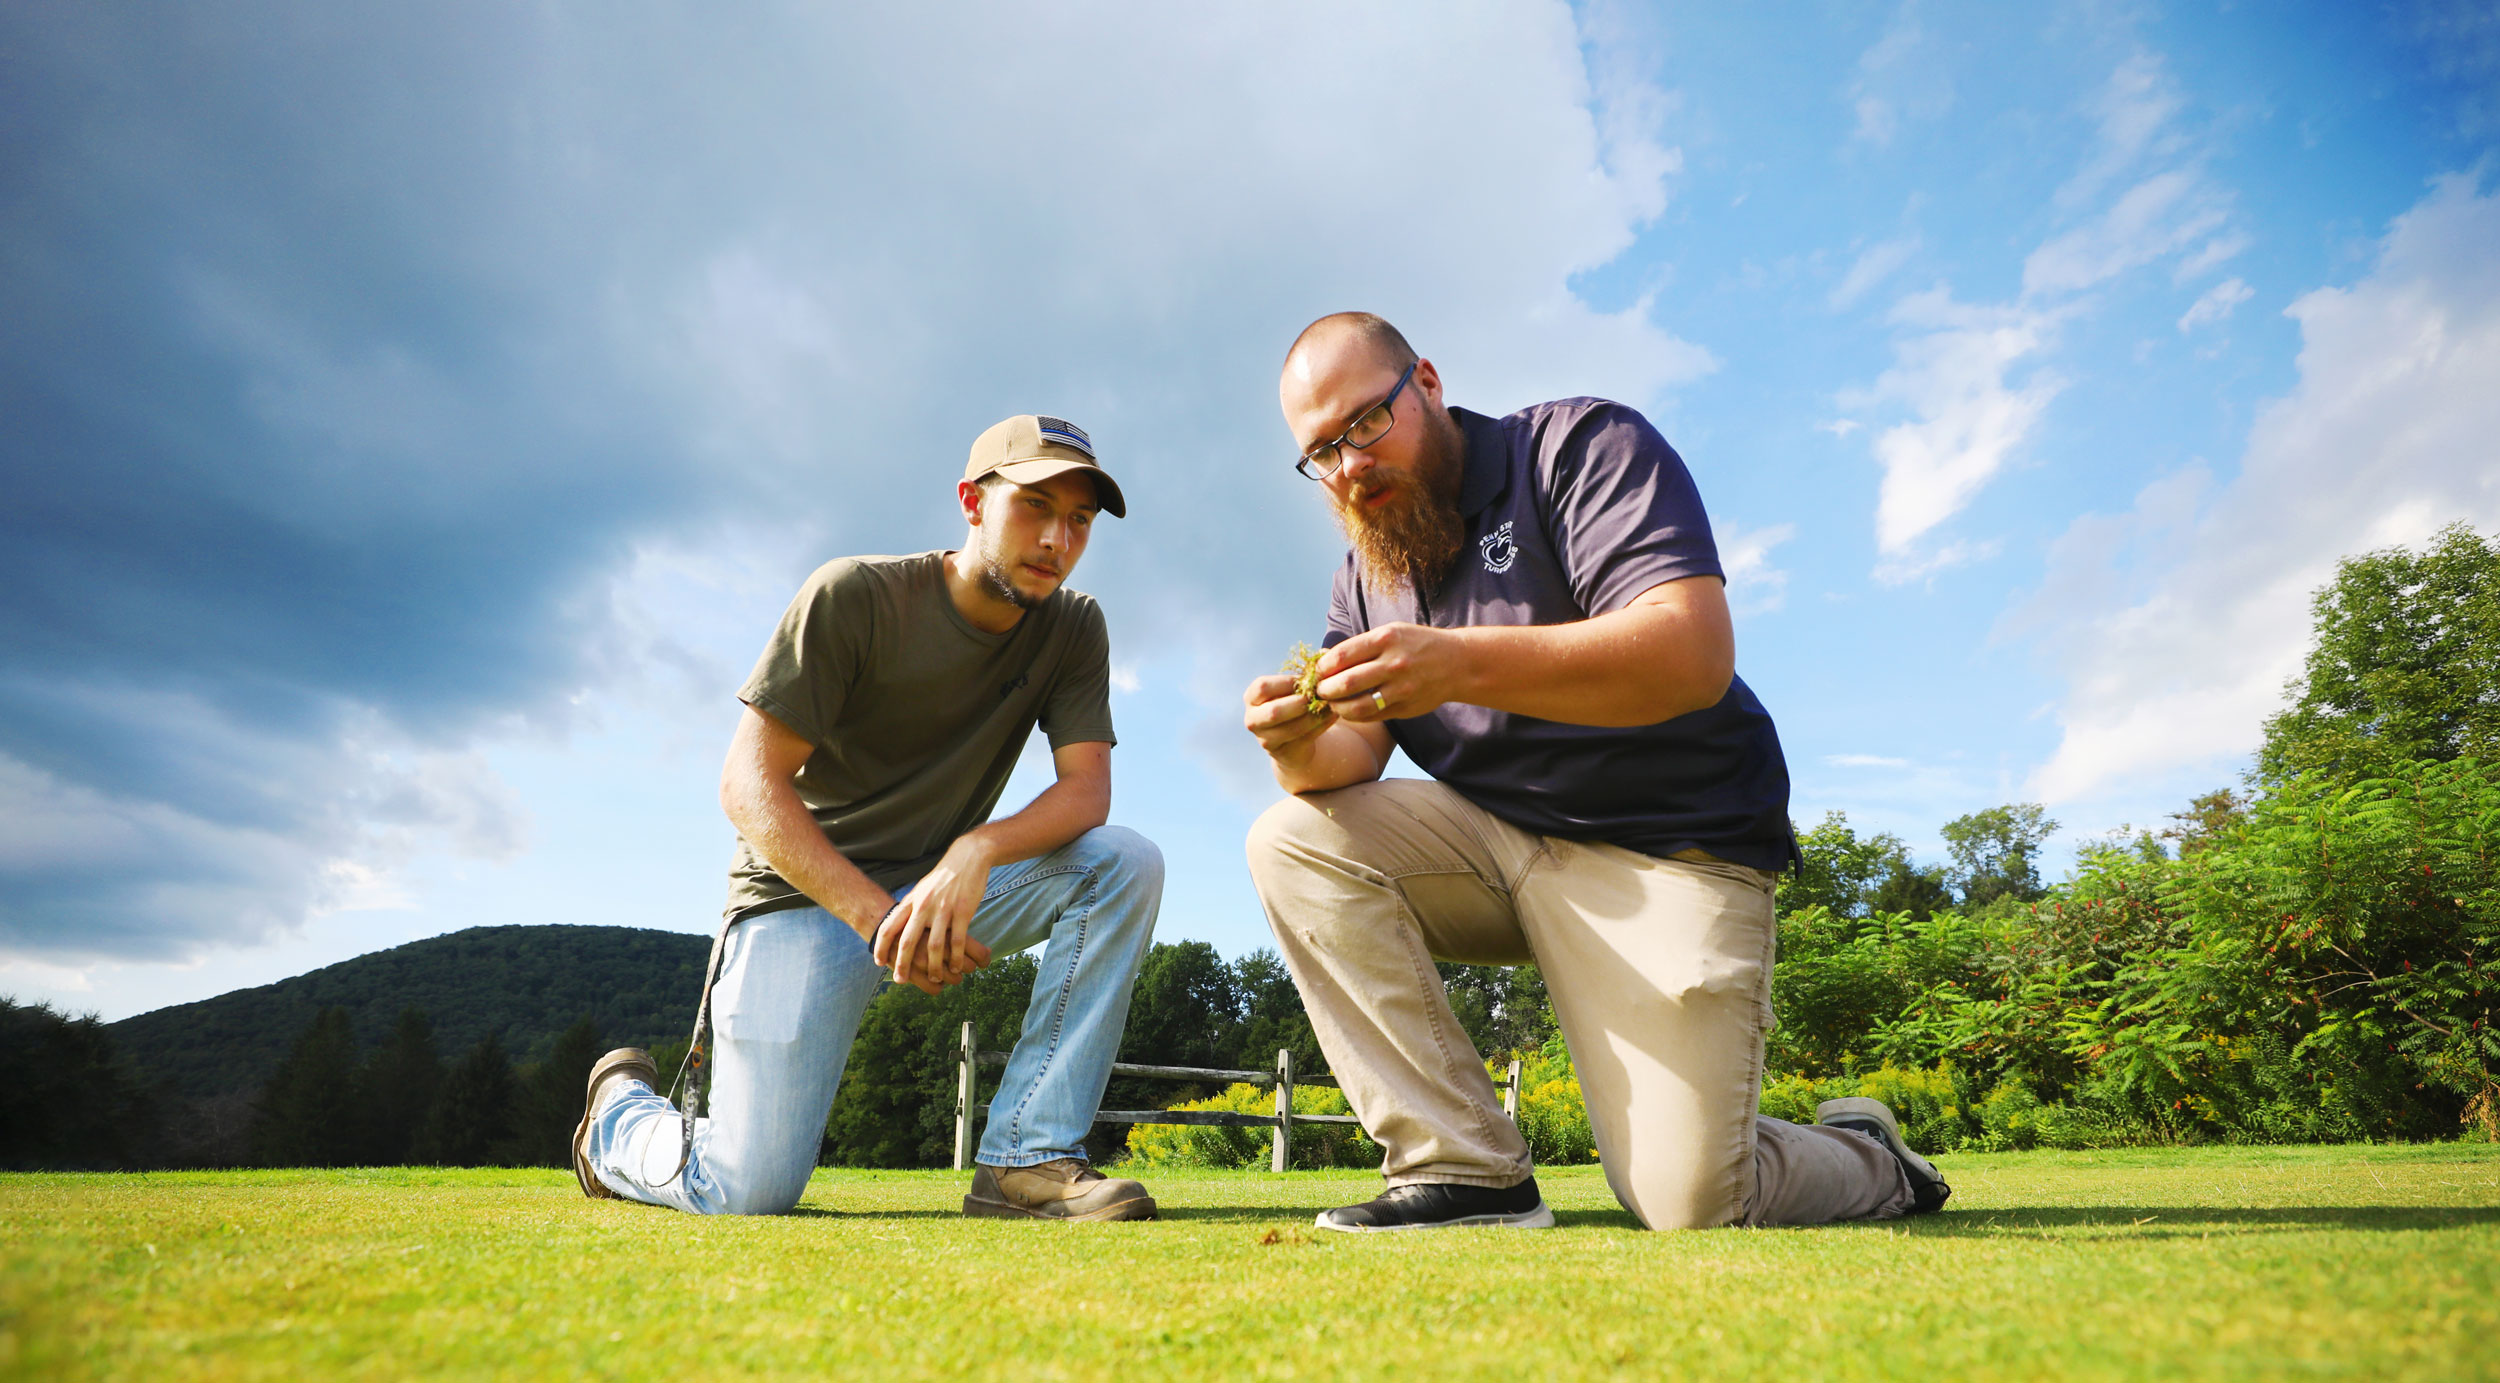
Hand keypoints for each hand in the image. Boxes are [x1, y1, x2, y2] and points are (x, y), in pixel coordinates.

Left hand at [872, 837, 995, 993]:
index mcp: (911, 901)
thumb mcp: (921, 888)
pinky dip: (955, 958)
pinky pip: (957, 941)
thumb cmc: (944, 876)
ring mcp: (944, 910)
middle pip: (907, 942)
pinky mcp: (963, 912)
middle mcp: (924, 906)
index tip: (878, 962)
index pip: (889, 927)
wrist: (968, 857)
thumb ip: (911, 906)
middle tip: (900, 980)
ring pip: (934, 946)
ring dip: (933, 967)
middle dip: (902, 964)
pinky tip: (954, 967)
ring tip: (935, 979)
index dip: (881, 946)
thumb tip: (898, 922)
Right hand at [1242, 672, 1335, 758]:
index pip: (1262, 687)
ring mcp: (1265, 739)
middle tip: (1316, 697)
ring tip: (1330, 706)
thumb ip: (1299, 680)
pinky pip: (1305, 739)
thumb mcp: (1289, 690)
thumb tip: (1321, 665)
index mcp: (1251, 698)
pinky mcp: (1282, 753)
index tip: (1306, 680)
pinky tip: (1333, 716)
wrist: (1291, 735)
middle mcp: (1252, 720)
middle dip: (1299, 703)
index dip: (1286, 682)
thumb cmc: (1291, 702)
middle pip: (1274, 712)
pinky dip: (1322, 726)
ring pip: (1292, 729)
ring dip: (1314, 716)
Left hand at [1313, 622, 1465, 723]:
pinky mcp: (1406, 708)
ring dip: (1337, 708)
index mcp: (1386, 639)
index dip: (1323, 667)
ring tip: (1332, 704)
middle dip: (1325, 689)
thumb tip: (1324, 658)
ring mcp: (1402, 688)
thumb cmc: (1416, 644)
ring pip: (1358, 706)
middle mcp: (1394, 663)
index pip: (1342, 655)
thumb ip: (1361, 646)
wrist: (1456, 663)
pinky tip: (1349, 711)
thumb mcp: (1391, 633)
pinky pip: (1373, 716)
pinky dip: (1355, 716)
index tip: (1317, 672)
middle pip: (1346, 683)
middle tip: (1319, 691)